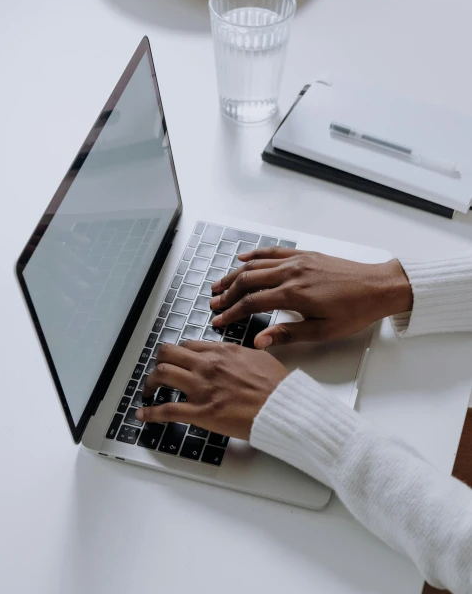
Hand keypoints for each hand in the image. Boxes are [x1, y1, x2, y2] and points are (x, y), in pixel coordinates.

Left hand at [137, 341, 287, 439]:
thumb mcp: (259, 357)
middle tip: (157, 373)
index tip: (174, 361)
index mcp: (221, 352)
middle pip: (168, 354)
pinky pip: (167, 410)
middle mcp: (207, 365)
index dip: (176, 353)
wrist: (282, 407)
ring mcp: (202, 388)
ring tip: (149, 391)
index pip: (187, 345)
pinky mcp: (201, 412)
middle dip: (158, 362)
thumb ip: (239, 354)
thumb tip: (233, 356)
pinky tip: (142, 414)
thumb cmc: (276, 386)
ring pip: (162, 375)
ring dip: (150, 383)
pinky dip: (150, 412)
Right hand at [209, 248, 412, 347]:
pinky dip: (254, 255)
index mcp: (294, 295)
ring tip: (219, 285)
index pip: (251, 303)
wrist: (379, 287)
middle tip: (213, 304)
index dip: (231, 313)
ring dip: (234, 274)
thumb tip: (259, 341)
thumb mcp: (322, 331)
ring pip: (255, 265)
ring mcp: (297, 261)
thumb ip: (287, 334)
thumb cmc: (355, 311)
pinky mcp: (305, 254)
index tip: (219, 321)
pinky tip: (242, 258)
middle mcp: (291, 273)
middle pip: (247, 281)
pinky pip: (272, 252)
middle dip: (227, 293)